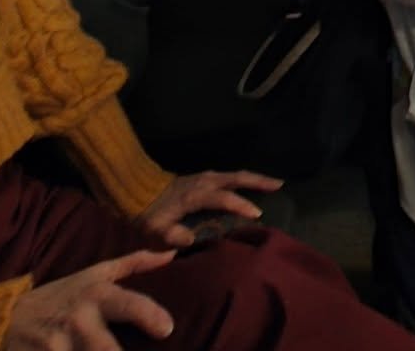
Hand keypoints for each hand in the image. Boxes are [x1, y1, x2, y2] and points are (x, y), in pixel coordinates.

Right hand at [3, 249, 176, 349]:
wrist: (7, 318)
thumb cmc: (61, 295)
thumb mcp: (93, 274)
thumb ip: (134, 264)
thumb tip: (172, 254)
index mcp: (96, 295)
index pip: (128, 304)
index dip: (150, 315)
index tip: (167, 329)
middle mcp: (77, 320)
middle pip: (105, 348)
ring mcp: (54, 346)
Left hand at [137, 169, 279, 246]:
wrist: (134, 190)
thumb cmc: (147, 213)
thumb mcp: (156, 230)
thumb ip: (173, 236)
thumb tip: (191, 240)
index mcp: (197, 194)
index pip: (225, 198)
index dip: (241, 205)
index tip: (257, 214)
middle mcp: (205, 181)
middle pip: (237, 177)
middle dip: (259, 181)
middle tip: (280, 184)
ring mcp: (204, 177)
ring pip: (234, 174)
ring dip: (253, 178)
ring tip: (270, 182)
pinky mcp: (201, 177)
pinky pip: (227, 176)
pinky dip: (241, 178)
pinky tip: (246, 183)